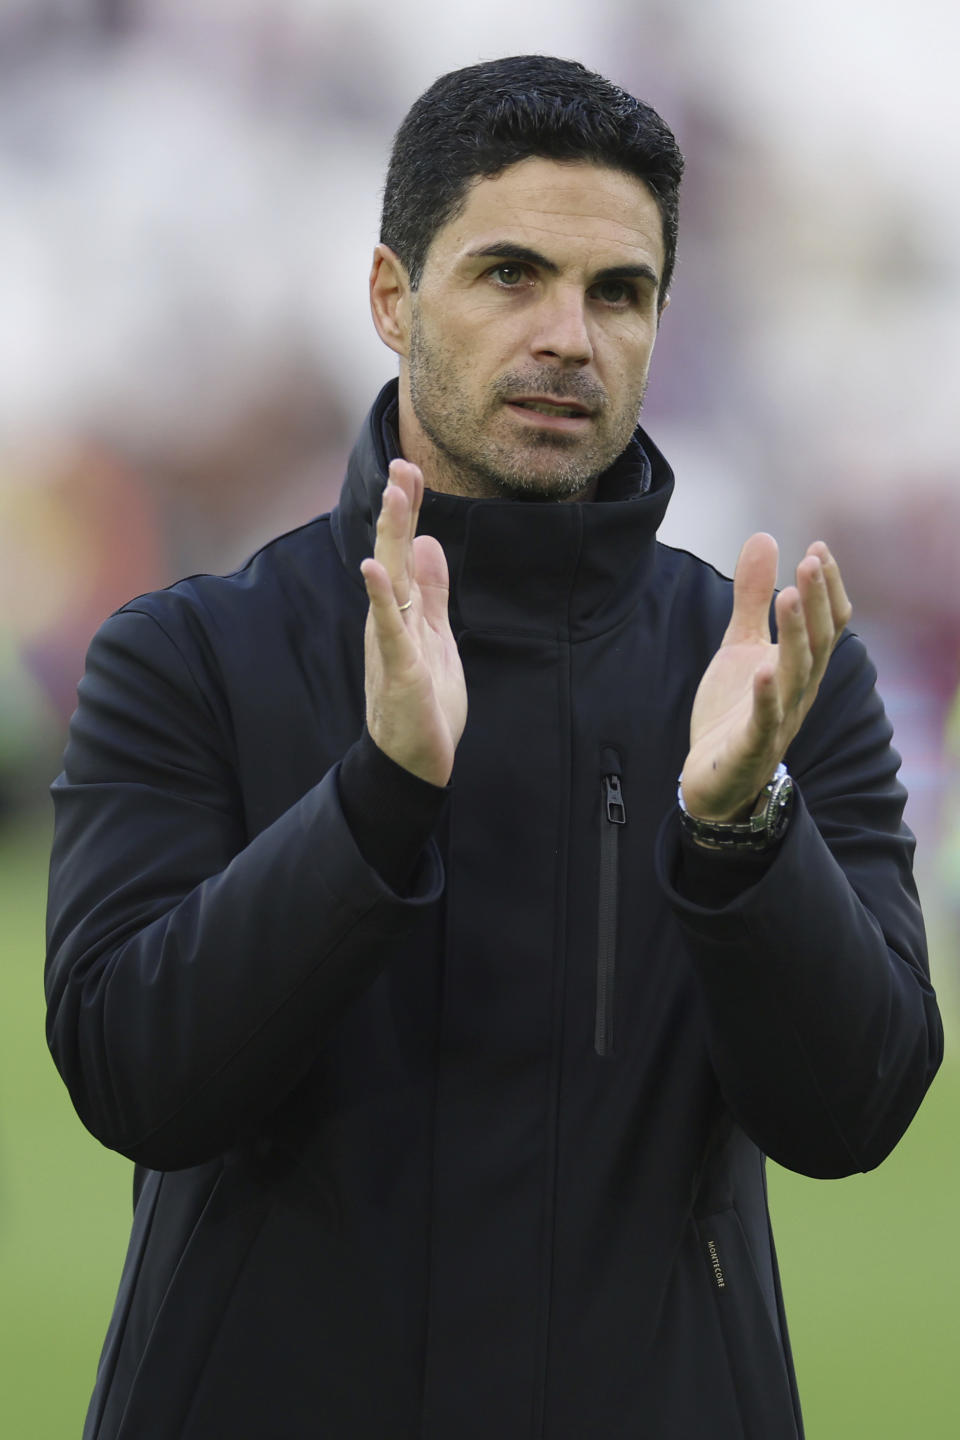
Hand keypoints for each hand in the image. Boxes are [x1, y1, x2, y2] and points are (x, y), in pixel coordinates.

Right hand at [360, 459, 466, 785]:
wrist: (414, 760)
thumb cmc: (425, 701)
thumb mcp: (436, 636)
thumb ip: (432, 592)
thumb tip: (428, 542)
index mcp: (403, 610)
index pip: (405, 551)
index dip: (409, 511)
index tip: (412, 468)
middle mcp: (391, 619)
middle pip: (394, 555)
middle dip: (399, 510)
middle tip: (402, 464)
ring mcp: (391, 642)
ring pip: (391, 581)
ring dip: (391, 537)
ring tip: (392, 497)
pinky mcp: (398, 668)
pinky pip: (388, 627)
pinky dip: (381, 597)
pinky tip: (374, 568)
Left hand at [680, 533, 850, 821]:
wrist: (712, 779)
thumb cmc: (733, 710)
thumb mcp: (740, 645)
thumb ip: (752, 598)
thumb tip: (764, 537)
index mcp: (799, 667)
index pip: (826, 624)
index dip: (826, 588)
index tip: (817, 548)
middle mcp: (798, 692)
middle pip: (817, 643)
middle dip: (816, 601)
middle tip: (810, 560)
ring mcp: (778, 720)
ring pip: (795, 675)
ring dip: (794, 636)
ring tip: (788, 595)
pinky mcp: (750, 746)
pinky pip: (764, 721)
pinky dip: (766, 696)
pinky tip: (762, 670)